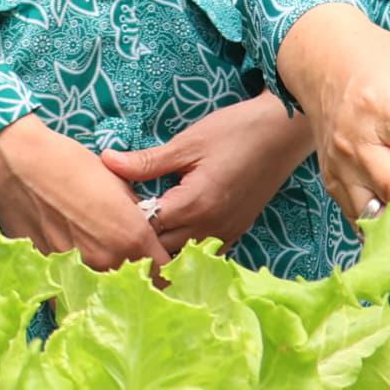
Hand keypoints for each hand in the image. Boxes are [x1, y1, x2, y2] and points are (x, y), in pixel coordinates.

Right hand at [0, 116, 165, 272]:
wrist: (19, 164)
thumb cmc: (70, 164)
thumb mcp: (118, 183)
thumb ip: (137, 215)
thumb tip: (143, 228)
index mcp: (132, 238)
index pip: (164, 271)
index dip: (166, 268)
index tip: (161, 264)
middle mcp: (107, 262)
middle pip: (134, 284)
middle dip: (138, 278)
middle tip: (132, 266)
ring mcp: (76, 272)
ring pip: (103, 288)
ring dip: (107, 282)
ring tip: (100, 265)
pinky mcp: (49, 273)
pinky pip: (71, 290)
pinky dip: (76, 288)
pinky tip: (75, 275)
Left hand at [98, 94, 311, 251]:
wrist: (283, 132)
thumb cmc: (236, 132)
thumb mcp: (188, 142)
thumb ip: (147, 161)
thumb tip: (106, 161)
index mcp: (195, 205)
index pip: (147, 230)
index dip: (125, 223)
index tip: (108, 212)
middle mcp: (211, 228)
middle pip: (163, 250)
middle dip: (140, 241)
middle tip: (119, 224)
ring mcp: (226, 233)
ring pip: (183, 257)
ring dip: (162, 248)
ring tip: (142, 231)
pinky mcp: (236, 231)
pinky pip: (204, 252)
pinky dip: (185, 249)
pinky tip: (173, 233)